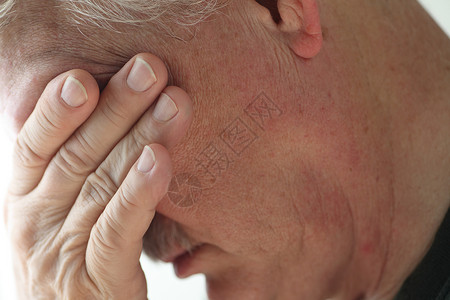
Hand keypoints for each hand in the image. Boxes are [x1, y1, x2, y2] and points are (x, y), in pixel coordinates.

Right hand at [3, 54, 192, 298]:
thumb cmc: (75, 260)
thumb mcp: (65, 213)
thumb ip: (81, 174)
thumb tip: (117, 118)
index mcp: (25, 200)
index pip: (34, 145)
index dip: (57, 109)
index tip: (86, 75)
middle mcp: (35, 222)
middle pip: (77, 155)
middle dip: (117, 108)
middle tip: (150, 68)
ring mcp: (62, 253)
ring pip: (102, 185)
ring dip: (140, 138)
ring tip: (172, 102)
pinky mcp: (98, 281)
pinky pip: (118, 230)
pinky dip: (139, 193)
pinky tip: (160, 160)